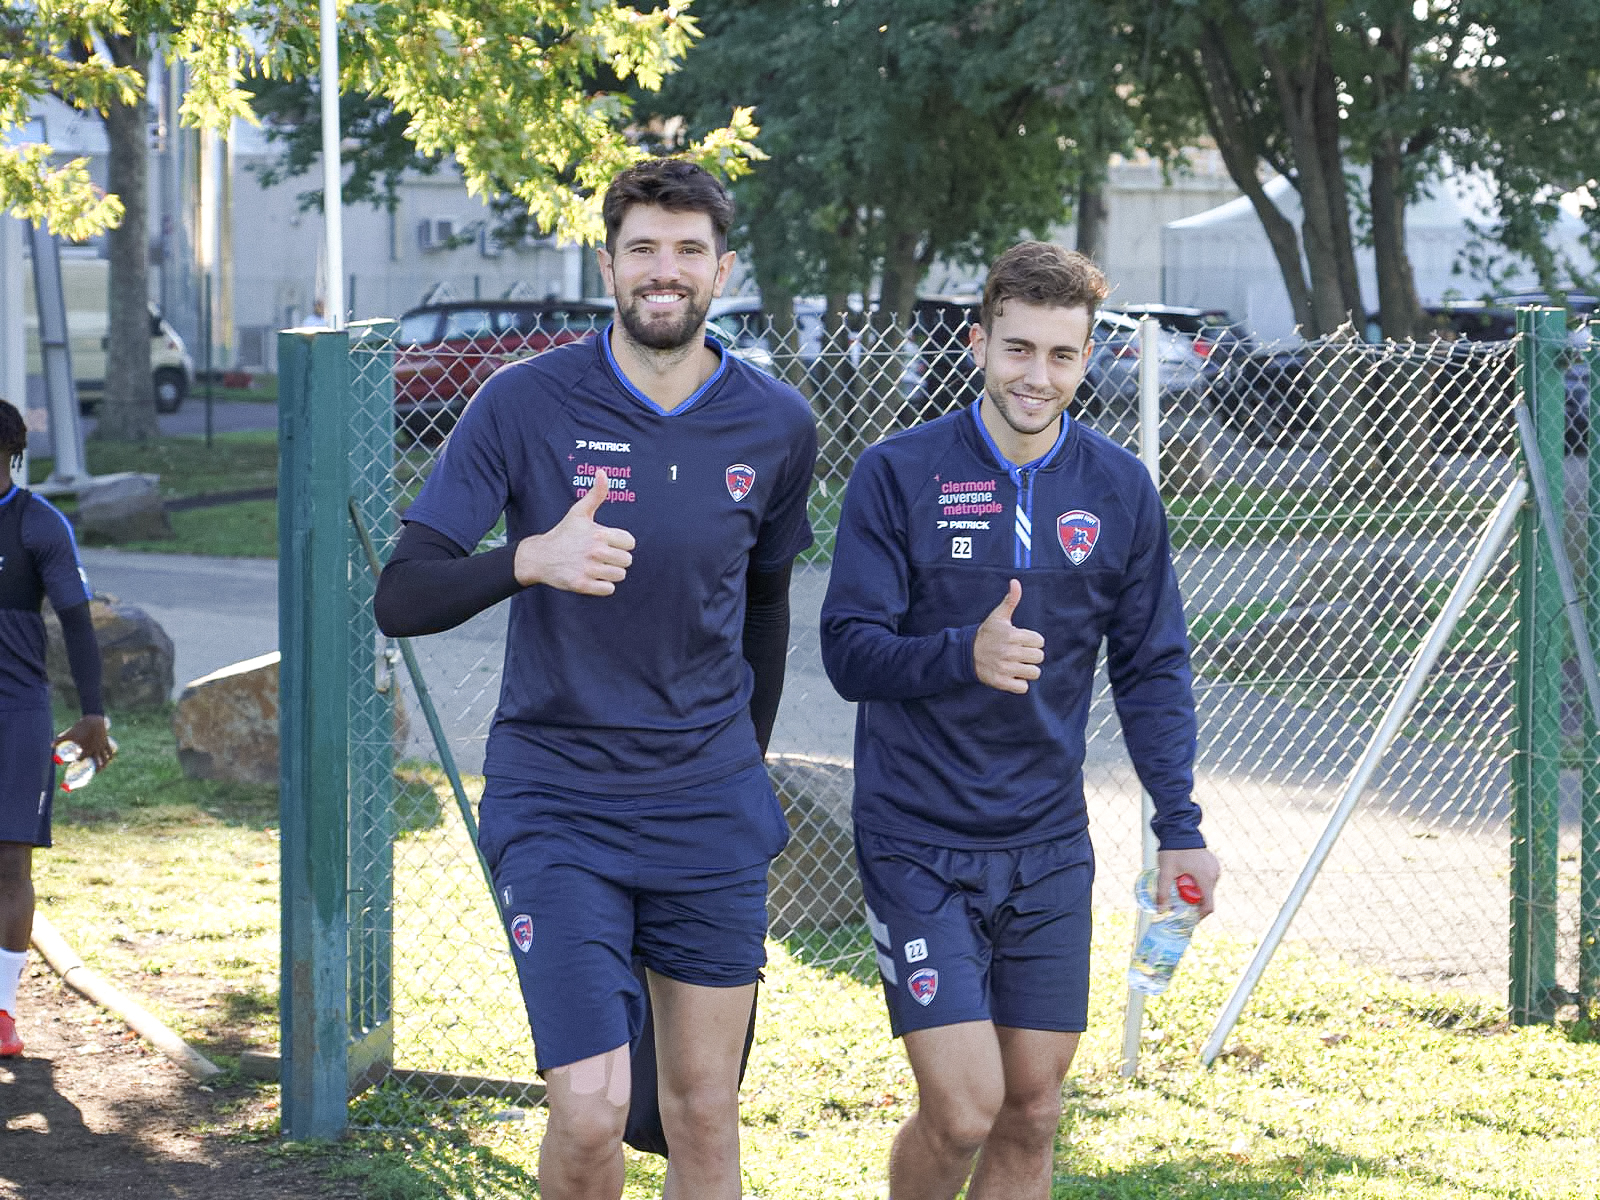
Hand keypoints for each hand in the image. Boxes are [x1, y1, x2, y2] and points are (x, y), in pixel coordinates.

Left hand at [56, 714, 114, 769]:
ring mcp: (102, 746)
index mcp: (87, 749)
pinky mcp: (106, 742)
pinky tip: (109, 759)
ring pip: (105, 759)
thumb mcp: (69, 734)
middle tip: (90, 774)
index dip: (77, 765)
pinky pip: (109, 751)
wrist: (94, 719)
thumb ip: (60, 740)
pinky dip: (110, 756)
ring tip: (101, 769)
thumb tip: (51, 745)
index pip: (81, 761)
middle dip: (95, 770)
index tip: (73, 766)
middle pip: (97, 763)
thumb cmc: (81, 727)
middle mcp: (95, 750)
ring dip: (104, 765)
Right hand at [513, 470, 635, 593]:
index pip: (630, 543)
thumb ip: (596, 494)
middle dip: (617, 560)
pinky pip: (608, 589)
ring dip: (611, 573)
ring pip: (619, 576)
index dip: (621, 544)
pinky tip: (592, 578)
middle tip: (601, 556)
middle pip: (627, 561)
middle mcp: (595, 551)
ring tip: (597, 567)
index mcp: (598, 533)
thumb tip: (603, 472)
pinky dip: (603, 586)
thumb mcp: (579, 512)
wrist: (539, 556)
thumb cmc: (563, 534)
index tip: (608, 543)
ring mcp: (588, 569)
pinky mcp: (582, 585)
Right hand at [972, 578, 1044, 693]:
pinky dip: (1019, 684)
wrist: (965, 653)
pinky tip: (1012, 676)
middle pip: (1039, 657)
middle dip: (1031, 656)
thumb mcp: (998, 616)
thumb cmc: (986, 634)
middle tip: (1020, 654)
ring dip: (1027, 670)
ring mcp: (1005, 668)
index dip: (1033, 641)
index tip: (1022, 641)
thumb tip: (1016, 582)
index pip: (1040, 641)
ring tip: (1017, 665)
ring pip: (1034, 673)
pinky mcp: (1001, 682)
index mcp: (1012, 635)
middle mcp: (1009, 652)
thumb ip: (1010, 600)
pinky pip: (1023, 688)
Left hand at [1155, 847, 1220, 918]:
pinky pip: (1207, 877)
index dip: (1199, 915)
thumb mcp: (1166, 872)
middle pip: (1206, 896)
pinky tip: (1187, 875)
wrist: (1179, 829)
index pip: (1209, 906)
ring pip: (1207, 887)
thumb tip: (1160, 911)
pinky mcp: (1213, 862)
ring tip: (1181, 883)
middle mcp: (1214, 874)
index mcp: (1206, 878)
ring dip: (1196, 890)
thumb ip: (1163, 892)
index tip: (1190, 917)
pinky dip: (1199, 881)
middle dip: (1194, 901)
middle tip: (1179, 898)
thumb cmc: (1173, 850)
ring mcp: (1215, 867)